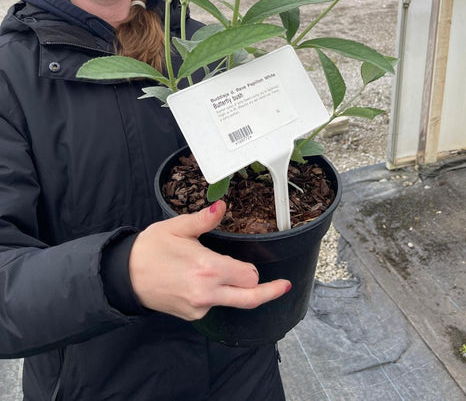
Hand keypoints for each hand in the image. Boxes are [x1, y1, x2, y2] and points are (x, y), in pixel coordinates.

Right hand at [128, 200, 290, 319]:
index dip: (253, 269)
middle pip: (250, 298)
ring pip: (232, 302)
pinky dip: (216, 294)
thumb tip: (222, 205)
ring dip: (235, 290)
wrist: (126, 276)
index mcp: (208, 268)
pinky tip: (201, 281)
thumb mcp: (177, 228)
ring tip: (222, 273)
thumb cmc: (151, 248)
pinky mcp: (192, 315)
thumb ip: (204, 219)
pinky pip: (214, 305)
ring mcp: (200, 307)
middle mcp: (207, 292)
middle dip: (269, 292)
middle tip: (284, 286)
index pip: (248, 276)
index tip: (256, 263)